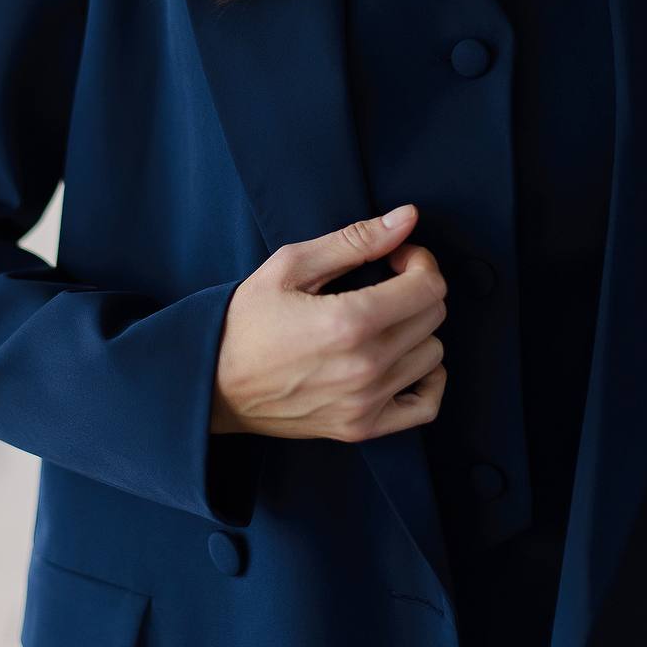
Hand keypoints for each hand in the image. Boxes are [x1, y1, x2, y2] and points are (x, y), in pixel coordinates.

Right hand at [210, 204, 446, 441]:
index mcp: (349, 321)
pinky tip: (402, 359)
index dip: (420, 261)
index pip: (428, 287)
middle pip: (433, 318)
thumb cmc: (246, 320)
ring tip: (384, 320)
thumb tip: (407, 218)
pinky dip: (427, 380)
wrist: (213, 382)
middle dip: (418, 288)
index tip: (396, 257)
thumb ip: (355, 240)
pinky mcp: (361, 428)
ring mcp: (366, 402)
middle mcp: (365, 366)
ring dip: (417, 330)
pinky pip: (426, 406)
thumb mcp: (291, 266)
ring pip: (433, 356)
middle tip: (387, 281)